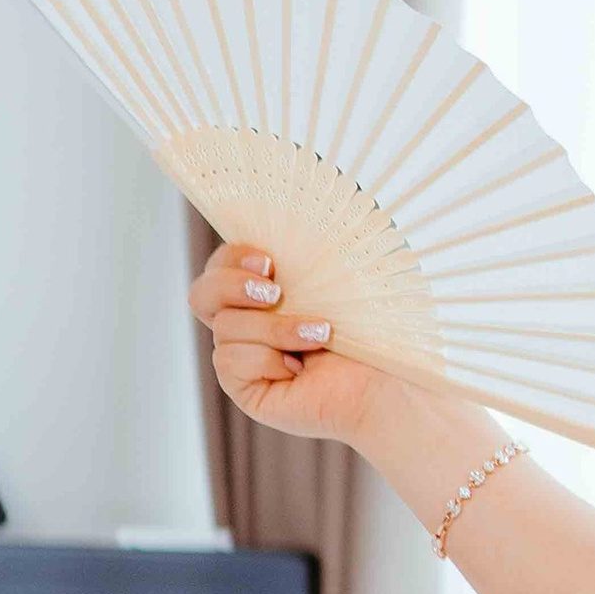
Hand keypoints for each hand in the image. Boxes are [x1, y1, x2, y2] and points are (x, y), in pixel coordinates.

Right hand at [186, 238, 379, 447]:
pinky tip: (300, 369)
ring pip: (225, 327)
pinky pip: (230, 361)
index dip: (231, 257)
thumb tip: (292, 204)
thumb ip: (312, 248)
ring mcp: (246, 357)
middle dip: (232, 286)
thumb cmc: (379, 326)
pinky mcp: (247, 388)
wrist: (394, 380)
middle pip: (201, 293)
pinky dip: (267, 359)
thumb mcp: (346, 273)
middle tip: (275, 293)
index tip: (269, 260)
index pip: (222, 265)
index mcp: (269, 290)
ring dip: (274, 328)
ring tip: (319, 336)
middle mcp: (251, 323)